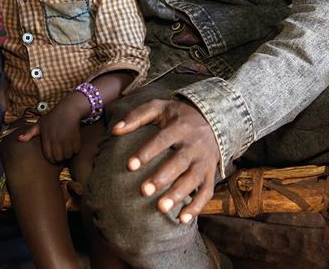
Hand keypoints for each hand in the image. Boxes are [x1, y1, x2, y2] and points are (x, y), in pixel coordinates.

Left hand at [18, 100, 83, 164]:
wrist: (68, 110)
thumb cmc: (52, 117)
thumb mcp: (39, 124)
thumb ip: (30, 133)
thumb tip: (19, 139)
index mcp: (46, 137)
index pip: (48, 156)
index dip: (51, 159)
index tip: (52, 157)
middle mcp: (56, 139)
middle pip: (58, 158)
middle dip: (59, 159)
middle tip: (60, 155)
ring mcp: (66, 139)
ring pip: (68, 155)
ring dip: (68, 155)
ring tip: (66, 150)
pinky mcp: (75, 137)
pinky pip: (76, 150)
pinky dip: (75, 150)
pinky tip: (72, 145)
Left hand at [112, 98, 219, 221]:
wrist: (214, 119)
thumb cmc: (177, 115)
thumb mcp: (158, 107)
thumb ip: (136, 116)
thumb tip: (114, 130)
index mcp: (180, 127)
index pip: (162, 140)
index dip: (146, 153)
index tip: (129, 166)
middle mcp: (194, 145)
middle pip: (179, 163)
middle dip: (162, 178)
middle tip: (144, 191)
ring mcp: (204, 161)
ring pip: (194, 179)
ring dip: (178, 195)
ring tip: (161, 208)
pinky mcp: (211, 173)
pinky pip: (207, 192)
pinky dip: (197, 207)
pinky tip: (182, 219)